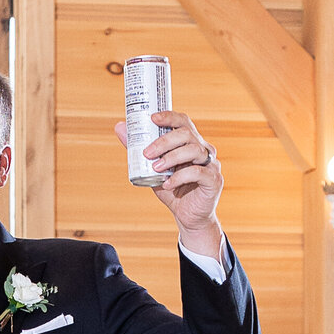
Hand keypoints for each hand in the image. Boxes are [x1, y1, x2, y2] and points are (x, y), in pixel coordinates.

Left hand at [115, 109, 223, 254]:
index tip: (152, 118)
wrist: (189, 217)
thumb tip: (120, 127)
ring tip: (156, 169)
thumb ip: (138, 150)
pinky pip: (197, 172)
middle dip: (164, 141)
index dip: (169, 117)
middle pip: (187, 134)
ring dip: (171, 158)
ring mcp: (211, 164)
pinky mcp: (214, 180)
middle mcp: (203, 149)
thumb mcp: (152, 169)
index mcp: (190, 142)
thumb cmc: (172, 190)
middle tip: (147, 153)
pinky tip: (168, 184)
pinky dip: (180, 177)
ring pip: (193, 150)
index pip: (183, 122)